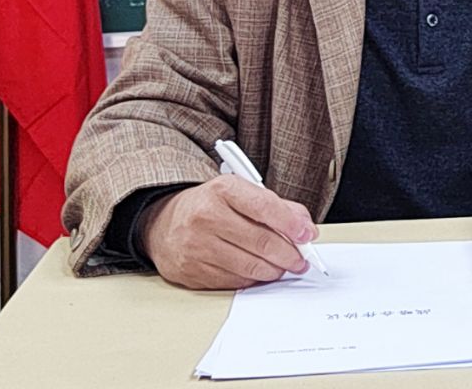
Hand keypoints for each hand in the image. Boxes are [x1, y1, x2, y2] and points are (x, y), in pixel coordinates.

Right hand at [139, 174, 317, 289]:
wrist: (163, 223)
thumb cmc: (210, 206)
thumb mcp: (240, 192)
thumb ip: (276, 207)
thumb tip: (306, 229)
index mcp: (223, 190)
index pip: (264, 207)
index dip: (291, 224)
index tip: (307, 235)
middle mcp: (205, 217)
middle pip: (260, 241)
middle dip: (289, 254)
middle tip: (302, 259)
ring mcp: (195, 246)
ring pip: (249, 266)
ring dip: (274, 269)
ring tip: (285, 266)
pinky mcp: (191, 272)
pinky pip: (234, 281)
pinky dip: (253, 278)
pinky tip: (260, 271)